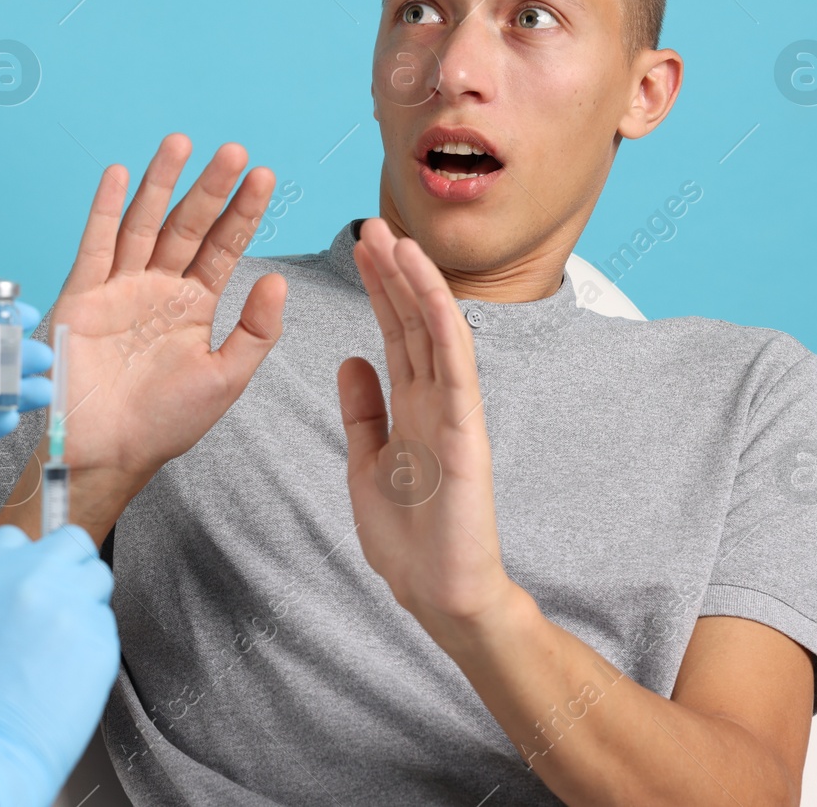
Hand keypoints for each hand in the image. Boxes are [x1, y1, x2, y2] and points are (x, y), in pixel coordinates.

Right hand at [0, 525, 118, 806]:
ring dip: (87, 600)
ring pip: (98, 577)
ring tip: (62, 642)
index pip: (20, 535)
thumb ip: (2, 589)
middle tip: (62, 598)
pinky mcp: (99, 635)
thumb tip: (36, 570)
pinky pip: (106, 622)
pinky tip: (68, 669)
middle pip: (73, 540)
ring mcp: (68, 604)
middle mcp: (29, 579)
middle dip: (72, 564)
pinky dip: (93, 641)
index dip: (31, 556)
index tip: (37, 571)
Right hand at [46, 134, 286, 536]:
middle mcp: (157, 288)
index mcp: (192, 305)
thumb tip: (279, 280)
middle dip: (210, 188)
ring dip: (161, 183)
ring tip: (182, 143)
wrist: (108, 454)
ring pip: (143, 223)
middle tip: (234, 150)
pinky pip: (95, 246)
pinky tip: (119, 174)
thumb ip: (255, 330)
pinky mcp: (82, 297)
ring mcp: (119, 288)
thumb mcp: (225, 377)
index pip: (224, 247)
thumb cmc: (165, 423)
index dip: (243, 212)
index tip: (265, 176)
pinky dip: (105, 209)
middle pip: (187, 226)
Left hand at [337, 219, 515, 633]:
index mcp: (410, 404)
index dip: (377, 288)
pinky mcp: (465, 428)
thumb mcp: (366, 462)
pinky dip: (442, 321)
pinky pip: (455, 364)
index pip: (393, 332)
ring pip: (436, 330)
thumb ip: (363, 411)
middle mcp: (434, 398)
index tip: (359, 246)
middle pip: (412, 320)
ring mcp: (453, 410)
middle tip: (370, 223)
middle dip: (392, 271)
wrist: (439, 593)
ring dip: (416, 283)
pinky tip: (427, 287)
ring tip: (394, 238)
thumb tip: (351, 360)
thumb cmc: (409, 538)